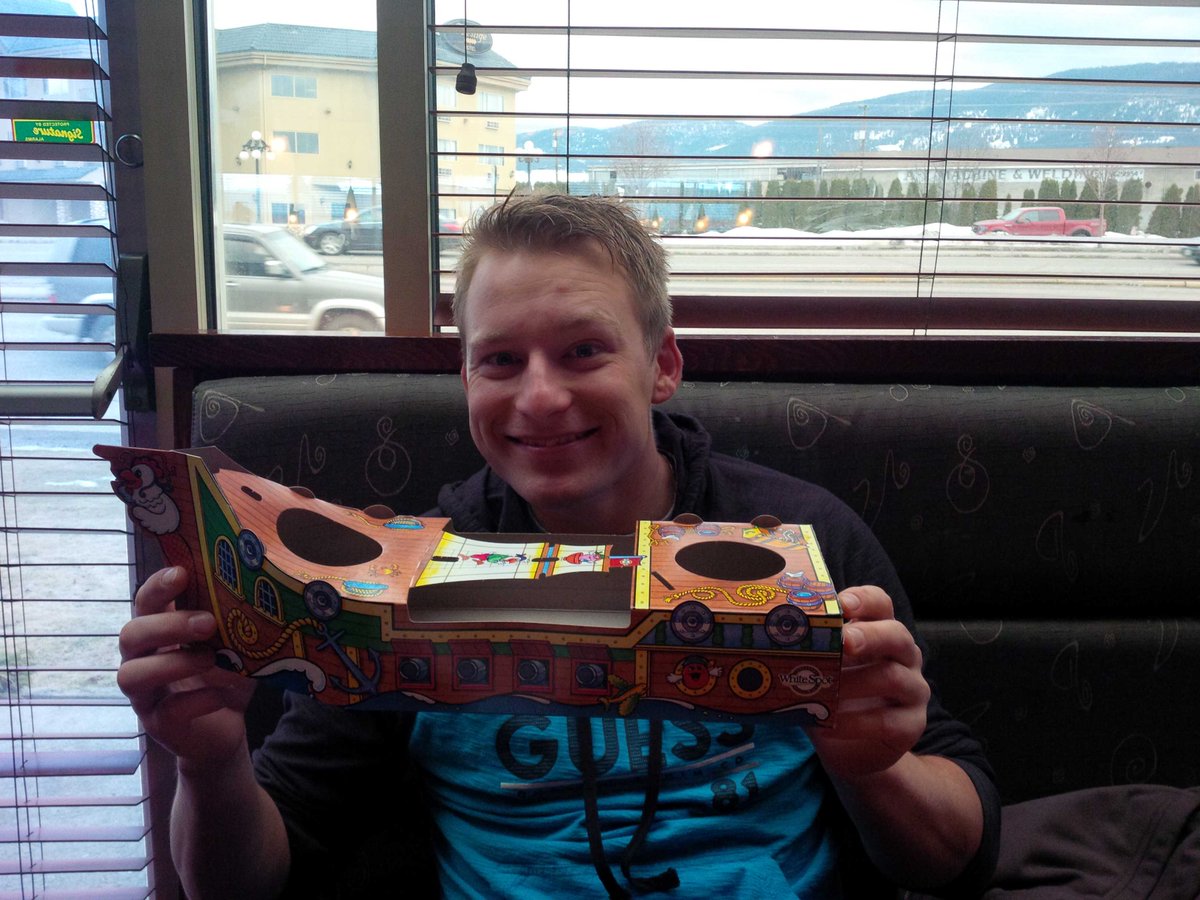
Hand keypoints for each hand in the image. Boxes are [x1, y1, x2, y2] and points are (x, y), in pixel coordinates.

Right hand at [117, 567, 254, 772]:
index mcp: (160, 630)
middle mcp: (144, 659)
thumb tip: (256, 587)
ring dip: (173, 663)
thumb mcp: (233, 642)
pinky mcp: (158, 725)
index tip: (182, 573)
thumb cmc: (226, 674)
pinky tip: (219, 696)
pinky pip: (165, 712)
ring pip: (132, 675)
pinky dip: (194, 701)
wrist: (230, 726)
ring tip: (210, 659)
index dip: (158, 586)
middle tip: (208, 623)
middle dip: (168, 625)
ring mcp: (146, 694)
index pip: (146, 601)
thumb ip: (234, 619)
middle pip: (130, 635)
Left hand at [809, 585, 929, 779]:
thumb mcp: (820, 669)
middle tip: (844, 642)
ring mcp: (913, 689)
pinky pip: (888, 721)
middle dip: (869, 636)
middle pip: (896, 634)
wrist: (851, 748)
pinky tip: (834, 725)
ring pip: (893, 677)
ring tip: (826, 691)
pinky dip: (858, 722)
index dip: (863, 599)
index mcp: (880, 631)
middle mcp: (903, 655)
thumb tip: (763, 634)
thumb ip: (807, 651)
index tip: (842, 604)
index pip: (880, 603)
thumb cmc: (832, 696)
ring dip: (855, 684)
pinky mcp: (912, 724)